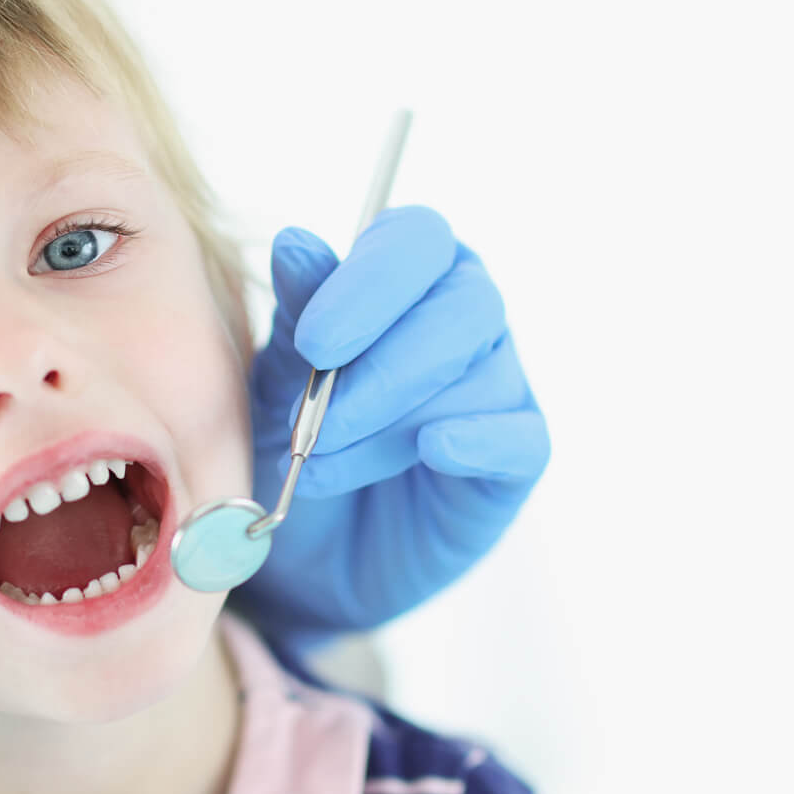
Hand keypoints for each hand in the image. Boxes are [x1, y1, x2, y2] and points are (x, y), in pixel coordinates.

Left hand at [242, 207, 548, 642]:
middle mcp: (465, 317)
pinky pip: (519, 438)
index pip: (416, 239)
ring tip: (318, 468)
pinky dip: (476, 441)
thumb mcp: (274, 376)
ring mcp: (498, 386)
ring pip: (475, 379)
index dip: (370, 283)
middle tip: (314, 423)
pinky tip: (435, 451)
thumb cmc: (292, 439)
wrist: (304, 553)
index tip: (314, 343)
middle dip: (382, 368)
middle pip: (462, 304)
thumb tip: (295, 242)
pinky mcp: (516, 458)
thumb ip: (297, 312)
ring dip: (389, 426)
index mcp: (406, 276)